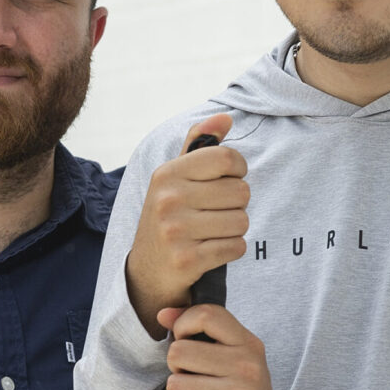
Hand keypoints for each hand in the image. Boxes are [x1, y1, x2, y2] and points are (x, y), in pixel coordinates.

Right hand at [124, 114, 248, 337]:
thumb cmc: (170, 217)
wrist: (148, 271)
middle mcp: (168, 199)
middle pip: (240, 191)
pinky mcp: (187, 260)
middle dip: (236, 204)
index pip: (227, 158)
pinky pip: (236, 247)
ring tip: (213, 232)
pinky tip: (213, 251)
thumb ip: (200, 146)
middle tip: (215, 214)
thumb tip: (225, 117)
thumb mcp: (175, 179)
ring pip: (242, 221)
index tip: (227, 180)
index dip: (238, 170)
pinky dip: (231, 250)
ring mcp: (175, 231)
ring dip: (235, 229)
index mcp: (167, 173)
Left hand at [157, 304, 283, 389]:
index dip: (183, 324)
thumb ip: (201, 332)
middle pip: (179, 352)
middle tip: (195, 381)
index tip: (184, 340)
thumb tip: (163, 314)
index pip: (207, 314)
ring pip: (174, 384)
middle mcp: (248, 368)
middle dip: (177, 369)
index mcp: (250, 345)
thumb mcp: (233, 359)